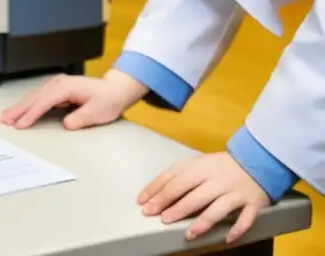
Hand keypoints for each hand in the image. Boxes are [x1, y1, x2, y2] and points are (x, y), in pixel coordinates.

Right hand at [0, 70, 146, 129]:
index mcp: (67, 87)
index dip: (32, 113)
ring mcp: (56, 84)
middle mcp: (58, 82)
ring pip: (33, 95)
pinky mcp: (55, 88)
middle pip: (34, 97)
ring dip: (19, 106)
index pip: (45, 101)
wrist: (114, 90)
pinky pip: (37, 96)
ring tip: (6, 116)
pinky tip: (19, 110)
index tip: (20, 124)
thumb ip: (81, 118)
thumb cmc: (107, 100)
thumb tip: (66, 124)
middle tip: (4, 120)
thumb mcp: (98, 112)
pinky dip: (27, 103)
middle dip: (19, 109)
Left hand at [138, 152, 269, 243]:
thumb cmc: (218, 166)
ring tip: (188, 234)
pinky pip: (246, 218)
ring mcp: (235, 192)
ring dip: (202, 222)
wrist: (255, 160)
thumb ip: (176, 176)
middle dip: (175, 207)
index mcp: (200, 167)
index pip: (175, 180)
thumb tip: (152, 194)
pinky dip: (238, 228)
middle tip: (160, 218)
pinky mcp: (253, 203)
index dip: (158, 191)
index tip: (143, 203)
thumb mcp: (196, 164)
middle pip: (194, 195)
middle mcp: (217, 179)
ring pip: (217, 208)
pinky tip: (227, 238)